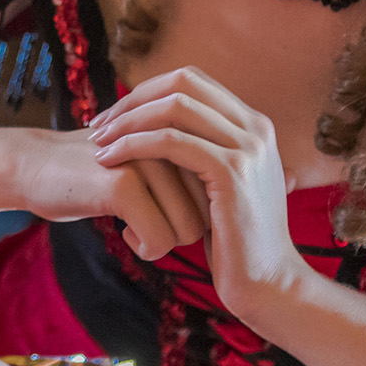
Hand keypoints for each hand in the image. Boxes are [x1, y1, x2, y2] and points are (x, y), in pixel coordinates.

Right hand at [7, 126, 207, 258]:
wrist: (35, 166)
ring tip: (133, 225)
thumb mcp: (150, 168)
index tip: (164, 213)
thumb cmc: (96, 175)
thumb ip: (188, 176)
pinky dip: (144, 247)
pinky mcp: (124, 185)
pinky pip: (160, 239)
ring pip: (189, 229)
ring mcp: (149, 161)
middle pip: (209, 213)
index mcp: (182, 134)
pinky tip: (122, 232)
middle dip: (181, 231)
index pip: (220, 193)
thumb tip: (229, 209)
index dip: (197, 216)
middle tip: (146, 222)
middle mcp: (171, 143)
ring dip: (162, 241)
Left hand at [86, 67, 307, 314]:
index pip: (192, 81)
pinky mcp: (232, 172)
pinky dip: (134, 145)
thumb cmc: (237, 243)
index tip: (114, 116)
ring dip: (127, 120)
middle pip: (182, 83)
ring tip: (97, 142)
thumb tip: (160, 135)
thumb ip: (203, 155)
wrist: (269, 284)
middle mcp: (255, 128)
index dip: (147, 92)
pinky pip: (171, 143)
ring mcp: (247, 147)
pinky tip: (108, 160)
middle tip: (98, 125)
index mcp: (253, 126)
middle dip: (133, 99)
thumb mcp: (222, 188)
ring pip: (173, 108)